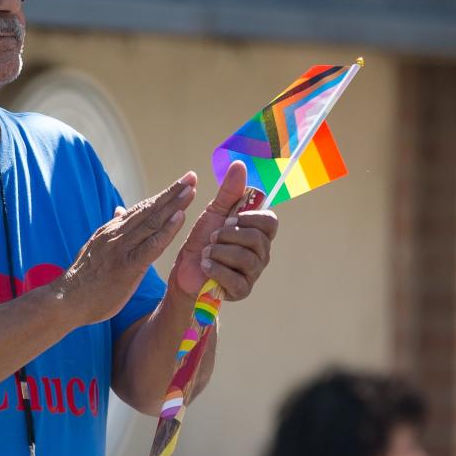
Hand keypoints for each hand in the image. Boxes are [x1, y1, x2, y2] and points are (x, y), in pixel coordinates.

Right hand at [57, 172, 197, 324]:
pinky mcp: (127, 265)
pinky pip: (151, 245)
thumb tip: (120, 209)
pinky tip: (179, 218)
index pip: (141, 209)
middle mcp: (117, 233)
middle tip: (191, 176)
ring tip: (190, 189)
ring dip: (173, 204)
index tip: (180, 184)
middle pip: (150, 209)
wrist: (66, 300)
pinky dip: (167, 230)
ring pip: (152, 222)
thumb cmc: (84, 280)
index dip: (162, 196)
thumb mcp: (96, 247)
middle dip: (172, 192)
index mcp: (112, 230)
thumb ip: (111, 230)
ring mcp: (121, 248)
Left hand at [169, 161, 276, 299]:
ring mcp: (253, 273)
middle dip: (228, 235)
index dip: (249, 218)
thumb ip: (228, 191)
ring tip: (206, 252)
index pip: (270, 221)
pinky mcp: (242, 291)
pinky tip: (205, 266)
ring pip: (246, 258)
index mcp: (258, 232)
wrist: (185, 269)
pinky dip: (217, 269)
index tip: (229, 218)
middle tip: (212, 237)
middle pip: (257, 239)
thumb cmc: (202, 240)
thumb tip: (239, 164)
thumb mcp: (214, 212)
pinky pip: (236, 279)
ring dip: (219, 252)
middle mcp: (261, 253)